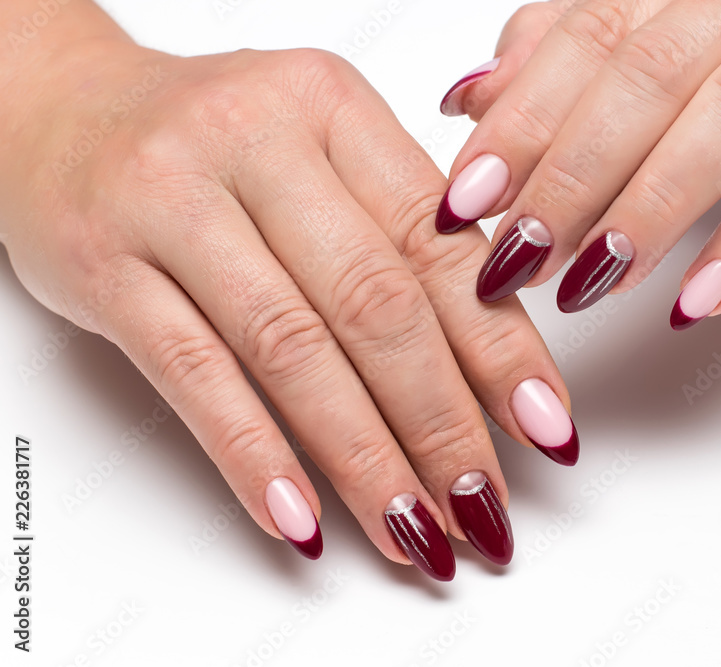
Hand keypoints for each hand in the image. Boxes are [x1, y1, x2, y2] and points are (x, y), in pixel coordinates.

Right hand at [0, 1, 577, 578]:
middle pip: (375, 304)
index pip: (438, 244)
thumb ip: (403, 232)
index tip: (545, 428)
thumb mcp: (320, 152)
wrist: (61, 110)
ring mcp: (172, 200)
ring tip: (413, 528)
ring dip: (363, 456)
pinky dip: (256, 457)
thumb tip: (499, 359)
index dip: (501, 347)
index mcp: (332, 106)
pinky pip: (193, 375)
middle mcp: (256, 140)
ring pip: (291, 349)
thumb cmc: (214, 142)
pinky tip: (305, 519)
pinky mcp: (104, 265)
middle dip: (441, 421)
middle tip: (482, 503)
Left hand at [436, 0, 720, 322]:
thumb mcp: (674, 51)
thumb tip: (471, 98)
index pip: (587, 34)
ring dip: (650, 206)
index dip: (521, 119)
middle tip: (517, 255)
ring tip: (590, 282)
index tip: (466, 200)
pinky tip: (695, 299)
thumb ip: (573, 64)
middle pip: (650, 72)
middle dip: (572, 172)